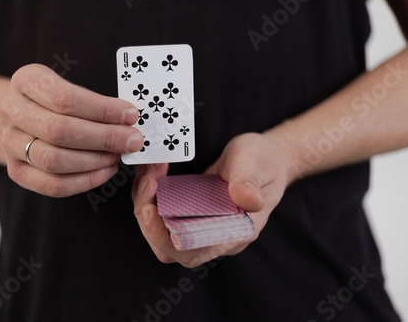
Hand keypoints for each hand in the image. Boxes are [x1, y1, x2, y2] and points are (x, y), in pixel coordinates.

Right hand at [0, 64, 142, 196]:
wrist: (21, 116)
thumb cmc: (53, 100)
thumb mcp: (68, 86)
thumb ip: (94, 102)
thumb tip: (129, 121)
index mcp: (26, 80)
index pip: (65, 98)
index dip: (102, 110)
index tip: (131, 116)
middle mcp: (11, 111)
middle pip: (59, 130)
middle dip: (104, 137)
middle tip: (132, 140)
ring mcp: (9, 143)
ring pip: (54, 160)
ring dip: (94, 160)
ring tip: (117, 155)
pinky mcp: (16, 171)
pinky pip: (52, 185)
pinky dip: (85, 181)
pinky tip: (106, 170)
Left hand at [132, 133, 294, 267]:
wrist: (265, 158)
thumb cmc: (265, 162)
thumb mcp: (257, 164)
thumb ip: (250, 182)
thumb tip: (247, 199)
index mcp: (235, 232)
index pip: (192, 252)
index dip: (165, 239)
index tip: (151, 209)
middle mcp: (215, 235)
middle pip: (169, 247)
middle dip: (148, 220)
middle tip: (146, 183)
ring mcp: (202, 225)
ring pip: (161, 232)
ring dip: (146, 205)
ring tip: (147, 173)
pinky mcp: (191, 212)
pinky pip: (163, 213)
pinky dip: (151, 195)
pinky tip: (153, 172)